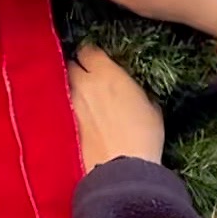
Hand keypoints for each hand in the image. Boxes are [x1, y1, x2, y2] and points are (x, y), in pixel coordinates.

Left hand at [68, 45, 163, 170]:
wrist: (122, 167)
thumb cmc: (144, 135)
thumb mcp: (151, 106)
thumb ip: (135, 91)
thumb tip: (132, 91)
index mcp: (106, 73)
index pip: (88, 50)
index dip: (91, 54)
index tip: (97, 59)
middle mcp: (83, 84)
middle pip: (70, 64)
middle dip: (77, 68)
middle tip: (87, 76)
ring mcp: (71, 104)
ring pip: (65, 85)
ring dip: (72, 88)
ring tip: (83, 97)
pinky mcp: (66, 124)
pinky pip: (65, 107)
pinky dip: (70, 107)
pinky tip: (80, 116)